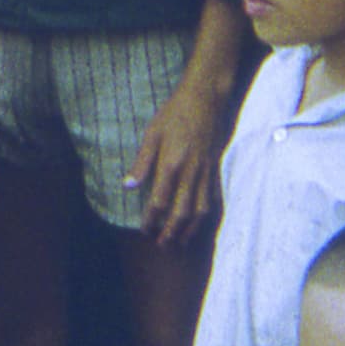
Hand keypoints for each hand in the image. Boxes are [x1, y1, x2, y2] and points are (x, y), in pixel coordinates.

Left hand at [123, 74, 227, 245]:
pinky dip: (208, 216)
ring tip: (181, 243)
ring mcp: (206, 173)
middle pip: (182, 213)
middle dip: (171, 234)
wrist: (205, 99)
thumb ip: (141, 162)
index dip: (151, 220)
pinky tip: (201, 224)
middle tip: (162, 246)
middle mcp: (191, 173)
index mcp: (171, 164)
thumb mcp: (151, 134)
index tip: (144, 229)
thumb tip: (128, 186)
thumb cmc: (174, 114)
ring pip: (200, 211)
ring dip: (190, 231)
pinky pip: (214, 199)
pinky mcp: (216, 170)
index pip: (160, 202)